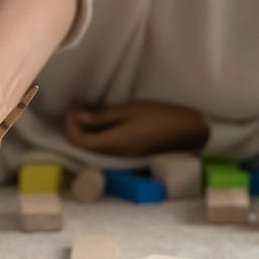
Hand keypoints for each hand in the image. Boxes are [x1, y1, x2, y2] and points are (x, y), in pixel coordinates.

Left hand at [63, 99, 209, 156]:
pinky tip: (101, 117)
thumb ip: (102, 116)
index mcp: (113, 144)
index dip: (70, 124)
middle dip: (75, 125)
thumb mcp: (129, 110)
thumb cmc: (160, 116)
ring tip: (87, 107)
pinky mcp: (128, 153)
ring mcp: (122, 156)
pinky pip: (105, 145)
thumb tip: (77, 117)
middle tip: (77, 103)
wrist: (187, 131)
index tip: (73, 103)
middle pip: (84, 145)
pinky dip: (97, 132)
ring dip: (86, 128)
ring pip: (94, 145)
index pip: (79, 140)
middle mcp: (114, 154)